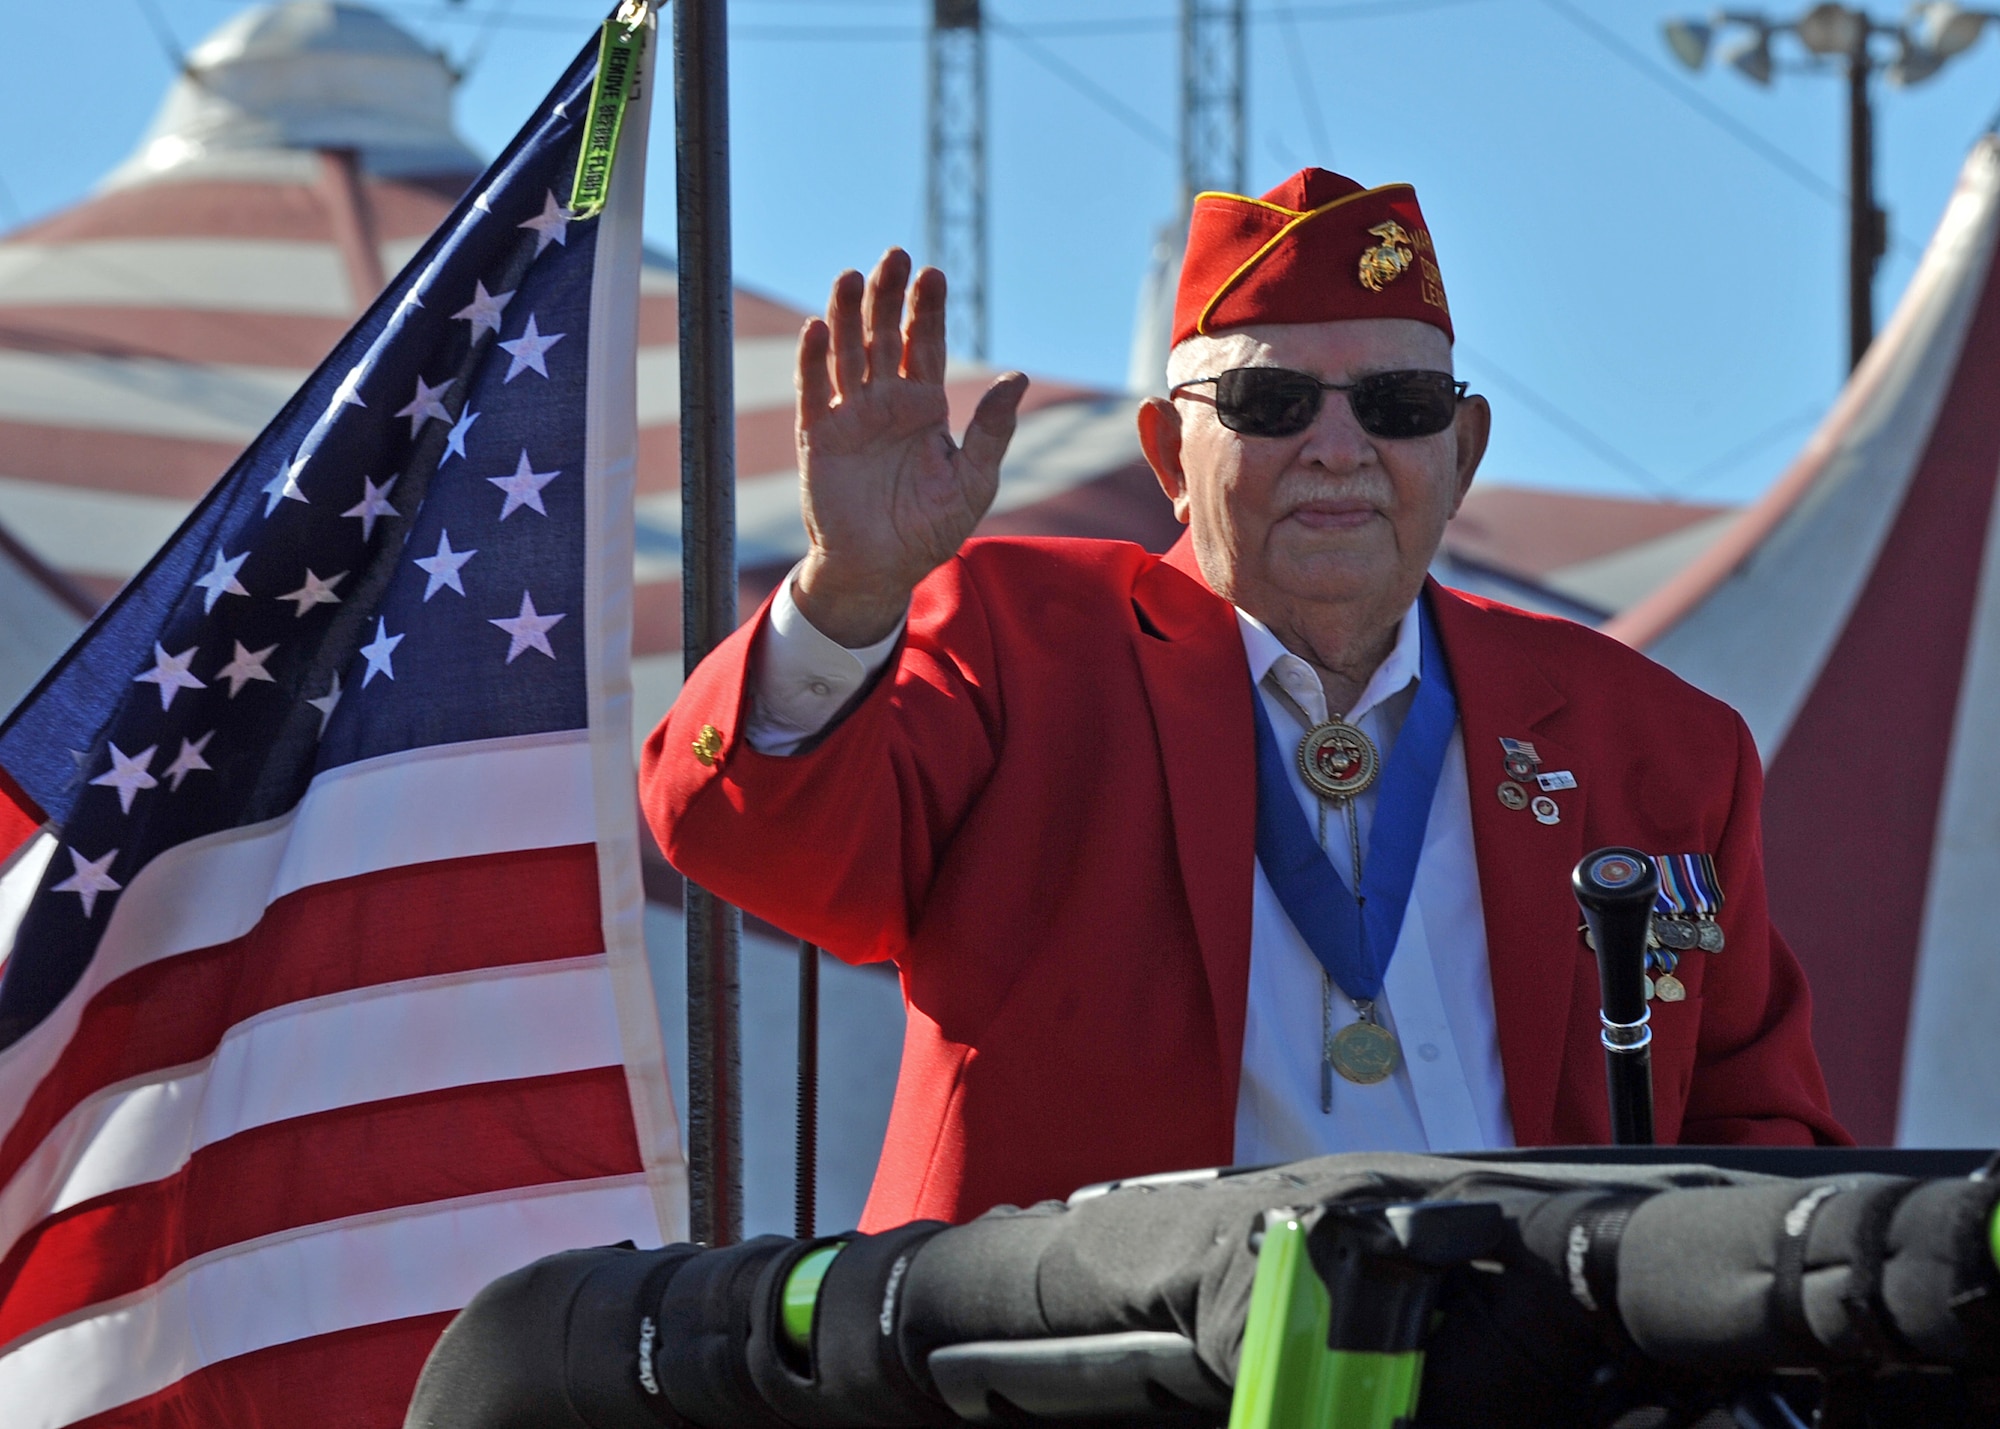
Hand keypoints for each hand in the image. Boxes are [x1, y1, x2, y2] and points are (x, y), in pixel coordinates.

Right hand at [793, 248, 1028, 646]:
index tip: (935, 273)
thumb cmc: (930, 529)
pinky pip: (813, 391)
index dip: (927, 309)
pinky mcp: (818, 437)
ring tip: (851, 276)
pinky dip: (812, 360)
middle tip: (894, 255)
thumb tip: (1016, 377)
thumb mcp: (973, 481)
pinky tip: (816, 327)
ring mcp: (849, 416)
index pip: (924, 344)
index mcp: (923, 406)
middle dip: (888, 296)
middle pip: (883, 334)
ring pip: (846, 353)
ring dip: (846, 314)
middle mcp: (884, 402)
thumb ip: (991, 430)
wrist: (881, 570)